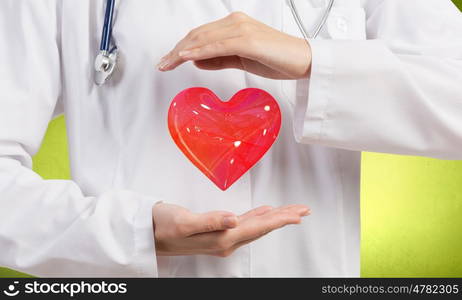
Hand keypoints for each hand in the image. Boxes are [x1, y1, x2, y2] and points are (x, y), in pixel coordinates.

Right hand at [152, 202, 309, 256]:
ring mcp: (222, 237)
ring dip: (275, 217)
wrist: (148, 232)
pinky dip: (258, 216)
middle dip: (284, 218)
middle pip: (262, 228)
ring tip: (292, 211)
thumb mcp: (183, 222)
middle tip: (304, 210)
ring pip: (256, 225)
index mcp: (221, 239)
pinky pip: (245, 223)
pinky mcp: (218, 231)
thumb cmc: (162, 225)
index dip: (279, 220)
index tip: (298, 215)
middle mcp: (225, 240)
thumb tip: (234, 220)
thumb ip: (210, 221)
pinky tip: (265, 212)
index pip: (256, 228)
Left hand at [157, 12, 311, 78]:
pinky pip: (216, 47)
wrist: (304, 60)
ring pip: (203, 40)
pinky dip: (198, 52)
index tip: (169, 59)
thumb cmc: (276, 59)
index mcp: (234, 25)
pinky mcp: (247, 41)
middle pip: (197, 36)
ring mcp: (241, 30)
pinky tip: (184, 58)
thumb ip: (219, 58)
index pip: (201, 35)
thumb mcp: (241, 60)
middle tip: (162, 64)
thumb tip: (196, 60)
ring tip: (167, 63)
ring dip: (181, 52)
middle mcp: (235, 23)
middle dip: (176, 50)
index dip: (181, 47)